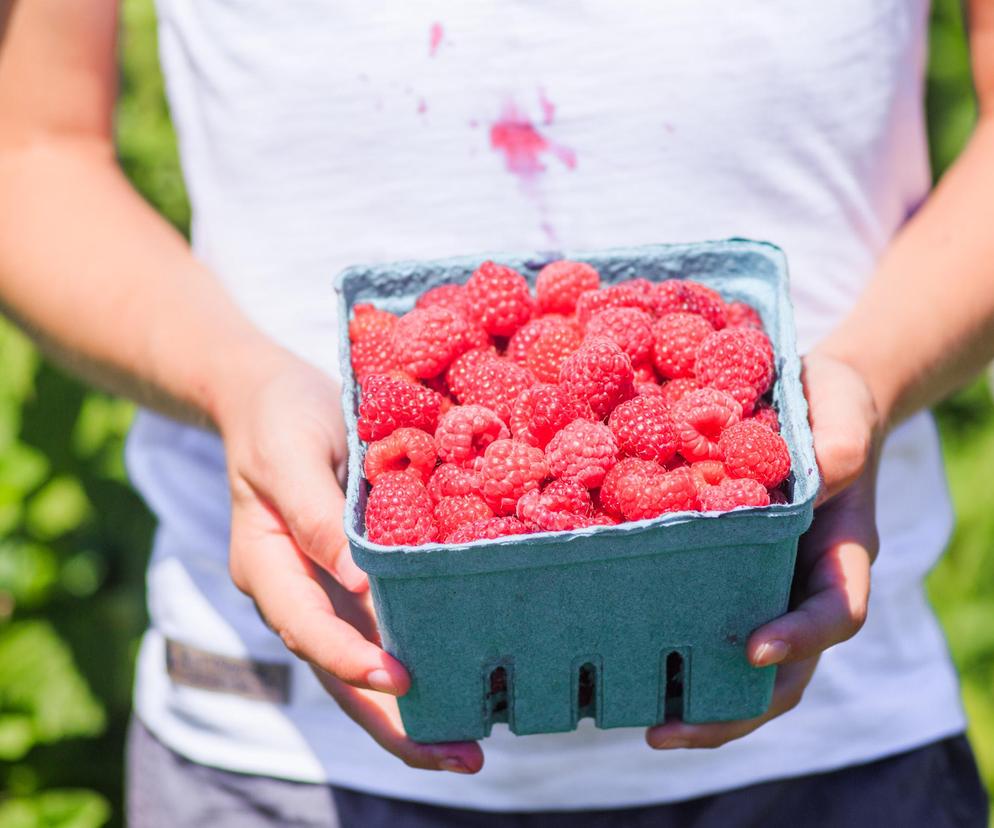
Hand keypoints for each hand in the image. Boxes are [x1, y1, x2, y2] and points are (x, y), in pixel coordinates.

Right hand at [216, 348, 482, 772]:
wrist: (271, 398)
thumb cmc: (280, 418)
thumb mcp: (292, 455)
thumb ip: (319, 518)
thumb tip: (366, 583)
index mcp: (268, 566)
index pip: (307, 628)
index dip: (351, 660)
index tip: (403, 679)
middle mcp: (296, 593)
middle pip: (339, 672)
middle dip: (394, 722)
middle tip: (459, 757)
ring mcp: (325, 592)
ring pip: (363, 667)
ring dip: (411, 711)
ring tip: (469, 749)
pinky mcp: (354, 580)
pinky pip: (382, 633)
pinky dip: (418, 663)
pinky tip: (463, 686)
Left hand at [647, 351, 880, 749]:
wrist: (810, 400)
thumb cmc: (831, 405)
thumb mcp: (842, 413)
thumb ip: (841, 446)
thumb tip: (823, 478)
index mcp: (840, 554)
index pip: (834, 614)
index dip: (800, 639)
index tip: (754, 647)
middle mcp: (801, 584)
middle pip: (783, 671)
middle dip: (732, 710)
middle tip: (667, 732)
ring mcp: (763, 586)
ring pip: (741, 667)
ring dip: (698, 704)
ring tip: (640, 722)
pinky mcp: (723, 574)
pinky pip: (705, 624)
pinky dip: (674, 652)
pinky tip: (624, 659)